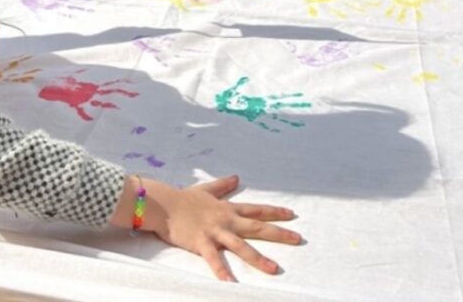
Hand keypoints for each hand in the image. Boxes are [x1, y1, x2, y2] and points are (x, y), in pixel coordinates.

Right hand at [156, 175, 300, 281]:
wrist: (164, 204)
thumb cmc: (183, 198)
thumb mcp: (206, 189)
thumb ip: (222, 186)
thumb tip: (236, 177)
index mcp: (227, 208)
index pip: (256, 209)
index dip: (275, 211)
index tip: (292, 215)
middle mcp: (226, 220)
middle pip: (257, 226)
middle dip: (279, 233)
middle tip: (298, 239)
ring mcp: (215, 232)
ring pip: (241, 246)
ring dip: (258, 258)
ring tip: (274, 269)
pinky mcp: (202, 243)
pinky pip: (214, 260)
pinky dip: (221, 272)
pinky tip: (231, 284)